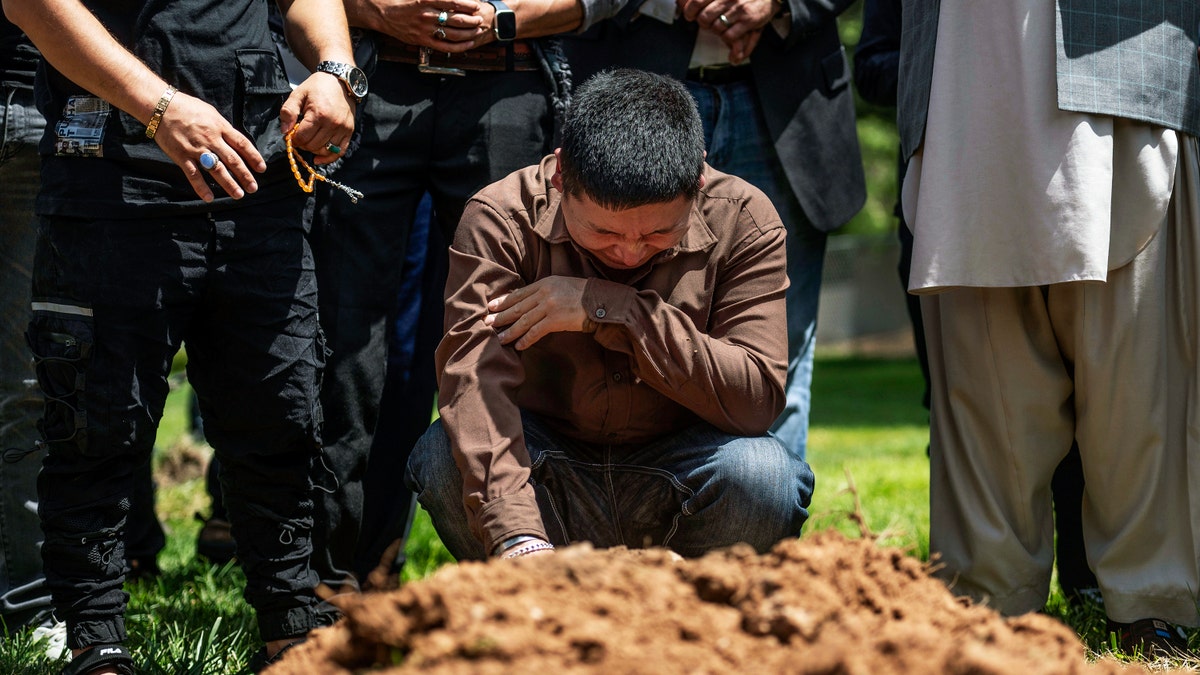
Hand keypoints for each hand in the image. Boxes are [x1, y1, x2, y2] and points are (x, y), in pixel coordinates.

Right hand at [151, 91, 266, 201]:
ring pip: (216, 169)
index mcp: (220, 127)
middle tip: (253, 188)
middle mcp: (211, 139)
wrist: (161, 106)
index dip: (254, 157)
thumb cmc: (188, 107)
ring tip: (239, 195)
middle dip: (245, 175)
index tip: (261, 169)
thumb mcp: (211, 113)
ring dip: (229, 184)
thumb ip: (223, 128)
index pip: (242, 144)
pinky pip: (193, 174)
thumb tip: (236, 142)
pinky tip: (210, 198)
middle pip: (233, 160)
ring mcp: (196, 148)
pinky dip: (201, 187)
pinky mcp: (182, 156)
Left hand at [278, 71, 356, 165]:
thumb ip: (288, 111)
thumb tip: (285, 131)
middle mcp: (332, 123)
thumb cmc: (317, 87)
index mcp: (319, 114)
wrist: (340, 81)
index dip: (294, 139)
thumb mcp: (298, 94)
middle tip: (300, 137)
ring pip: (324, 150)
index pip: (302, 137)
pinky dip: (328, 158)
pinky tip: (319, 159)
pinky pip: (339, 152)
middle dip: (302, 144)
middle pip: (313, 146)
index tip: (291, 135)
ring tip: (310, 141)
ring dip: (313, 150)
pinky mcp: (349, 132)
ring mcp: (342, 129)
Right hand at [372, 0, 487, 50]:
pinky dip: (459, 46)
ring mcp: (425, 30)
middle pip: (456, 20)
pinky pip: (445, 47)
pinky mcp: (422, 41)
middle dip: (472, 20)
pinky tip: (468, 43)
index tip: (476, 6)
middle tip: (479, 18)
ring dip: (469, 33)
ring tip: (477, 29)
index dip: (468, 5)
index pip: (454, 2)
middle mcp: (427, 15)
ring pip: (453, 34)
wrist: (381, 12)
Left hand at [484, 276, 592, 349]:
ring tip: (499, 338)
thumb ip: (544, 291)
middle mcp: (544, 293)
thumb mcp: (561, 285)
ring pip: (523, 321)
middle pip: (517, 307)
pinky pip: (536, 332)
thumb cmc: (582, 294)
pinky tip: (518, 346)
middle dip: (501, 316)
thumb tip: (528, 301)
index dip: (503, 301)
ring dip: (510, 331)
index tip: (491, 307)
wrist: (600, 300)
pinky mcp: (556, 320)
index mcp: (544, 283)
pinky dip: (526, 339)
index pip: (519, 293)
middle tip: (487, 323)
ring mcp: (549, 307)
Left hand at [678, 0, 773, 59]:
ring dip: (716, 30)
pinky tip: (731, 32)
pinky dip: (727, 38)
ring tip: (722, 26)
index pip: (696, 1)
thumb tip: (678, 2)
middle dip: (704, 23)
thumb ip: (702, 0)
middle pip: (703, 18)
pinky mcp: (748, 19)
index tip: (689, 14)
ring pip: (715, 27)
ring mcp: (738, 8)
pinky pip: (728, 36)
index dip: (689, 11)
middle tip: (709, 21)